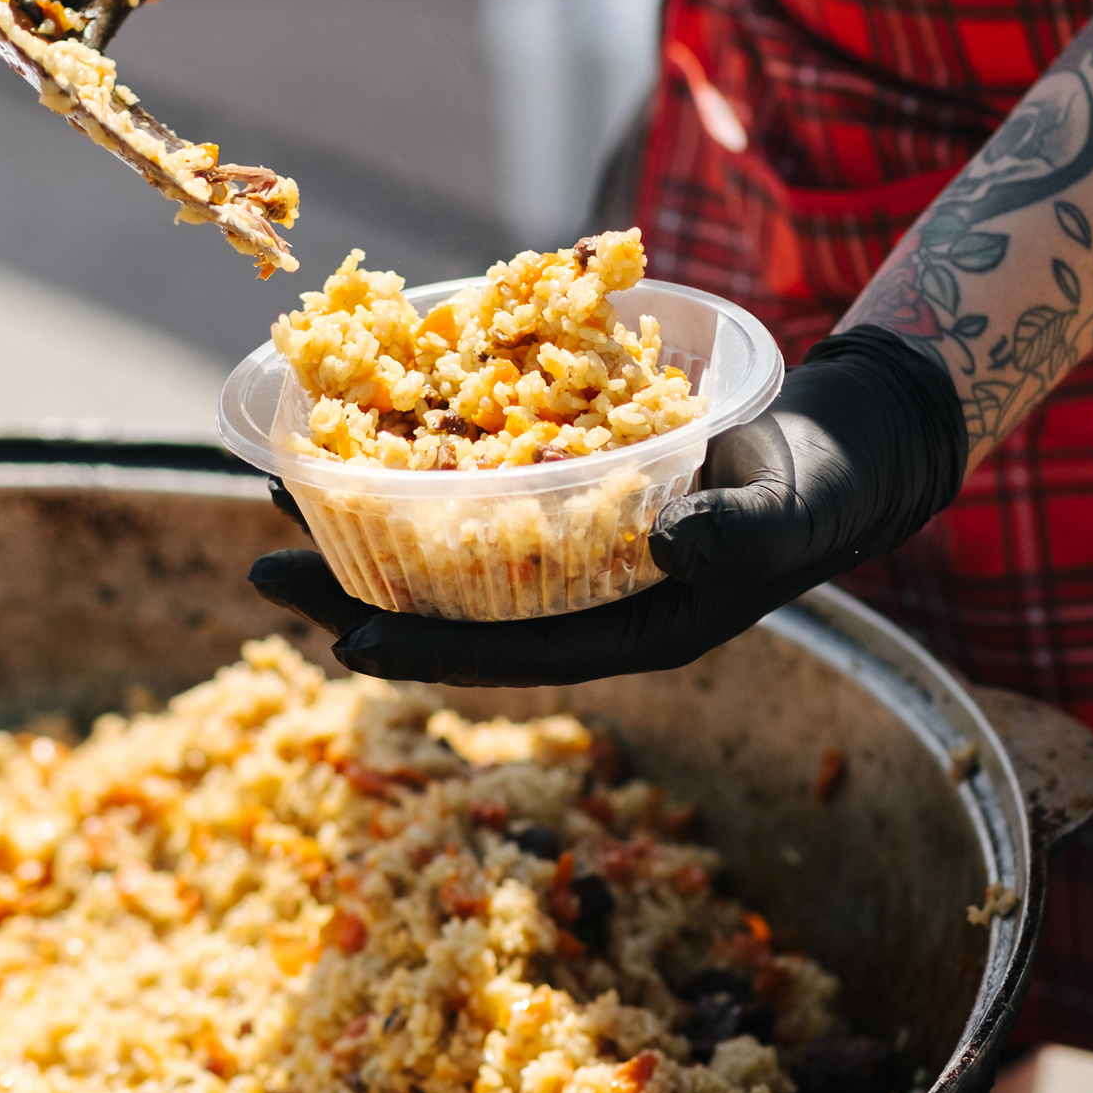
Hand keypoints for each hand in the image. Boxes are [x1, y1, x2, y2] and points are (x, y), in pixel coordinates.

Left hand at [249, 328, 969, 686]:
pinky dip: (412, 471)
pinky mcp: (564, 499)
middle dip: (353, 591)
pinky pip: (473, 495)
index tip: (343, 635)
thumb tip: (671, 542)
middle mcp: (582, 600)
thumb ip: (737, 535)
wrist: (833, 456)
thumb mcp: (787, 516)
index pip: (511, 653)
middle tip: (260, 566)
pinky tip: (354, 439)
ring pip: (446, 555)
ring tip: (278, 497)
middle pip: (450, 611)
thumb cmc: (815, 497)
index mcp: (629, 628)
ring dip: (363, 529)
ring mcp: (568, 553)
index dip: (426, 647)